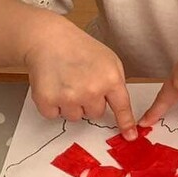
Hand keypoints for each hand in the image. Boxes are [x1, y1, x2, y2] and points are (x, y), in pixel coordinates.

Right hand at [22, 19, 135, 135]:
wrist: (48, 40)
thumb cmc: (80, 49)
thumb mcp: (109, 60)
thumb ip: (115, 83)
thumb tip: (119, 106)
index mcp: (110, 79)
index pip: (121, 107)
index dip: (126, 123)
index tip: (130, 136)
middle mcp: (91, 90)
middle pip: (95, 113)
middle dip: (89, 101)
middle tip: (80, 81)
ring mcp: (69, 97)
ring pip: (75, 116)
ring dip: (71, 104)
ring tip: (66, 82)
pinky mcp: (47, 100)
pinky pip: (54, 115)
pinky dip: (52, 105)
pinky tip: (53, 86)